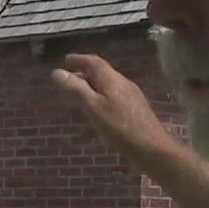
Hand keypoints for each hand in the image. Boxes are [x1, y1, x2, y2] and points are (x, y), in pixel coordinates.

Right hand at [50, 52, 182, 168]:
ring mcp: (131, 98)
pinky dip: (99, 105)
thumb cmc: (119, 127)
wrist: (151, 148)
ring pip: (106, 89)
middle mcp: (123, 84)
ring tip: (77, 100)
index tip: (65, 61)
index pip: (94, 62)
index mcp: (112, 79)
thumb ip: (75, 89)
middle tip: (68, 80)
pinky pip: (112, 102)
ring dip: (91, 91)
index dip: (79, 59)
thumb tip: (57, 72)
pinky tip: (94, 121)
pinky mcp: (134, 111)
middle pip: (101, 74)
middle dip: (83, 75)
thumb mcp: (92, 107)